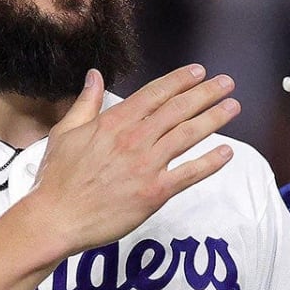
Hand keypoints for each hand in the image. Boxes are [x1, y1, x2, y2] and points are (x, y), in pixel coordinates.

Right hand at [29, 64, 239, 254]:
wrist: (56, 218)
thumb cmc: (56, 178)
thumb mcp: (65, 132)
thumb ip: (86, 103)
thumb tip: (95, 75)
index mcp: (114, 122)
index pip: (155, 94)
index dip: (180, 81)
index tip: (199, 72)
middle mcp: (135, 139)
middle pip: (178, 110)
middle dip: (205, 94)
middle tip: (227, 83)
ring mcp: (146, 166)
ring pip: (188, 136)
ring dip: (214, 119)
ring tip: (233, 107)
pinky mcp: (154, 193)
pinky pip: (189, 174)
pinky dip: (210, 162)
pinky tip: (226, 152)